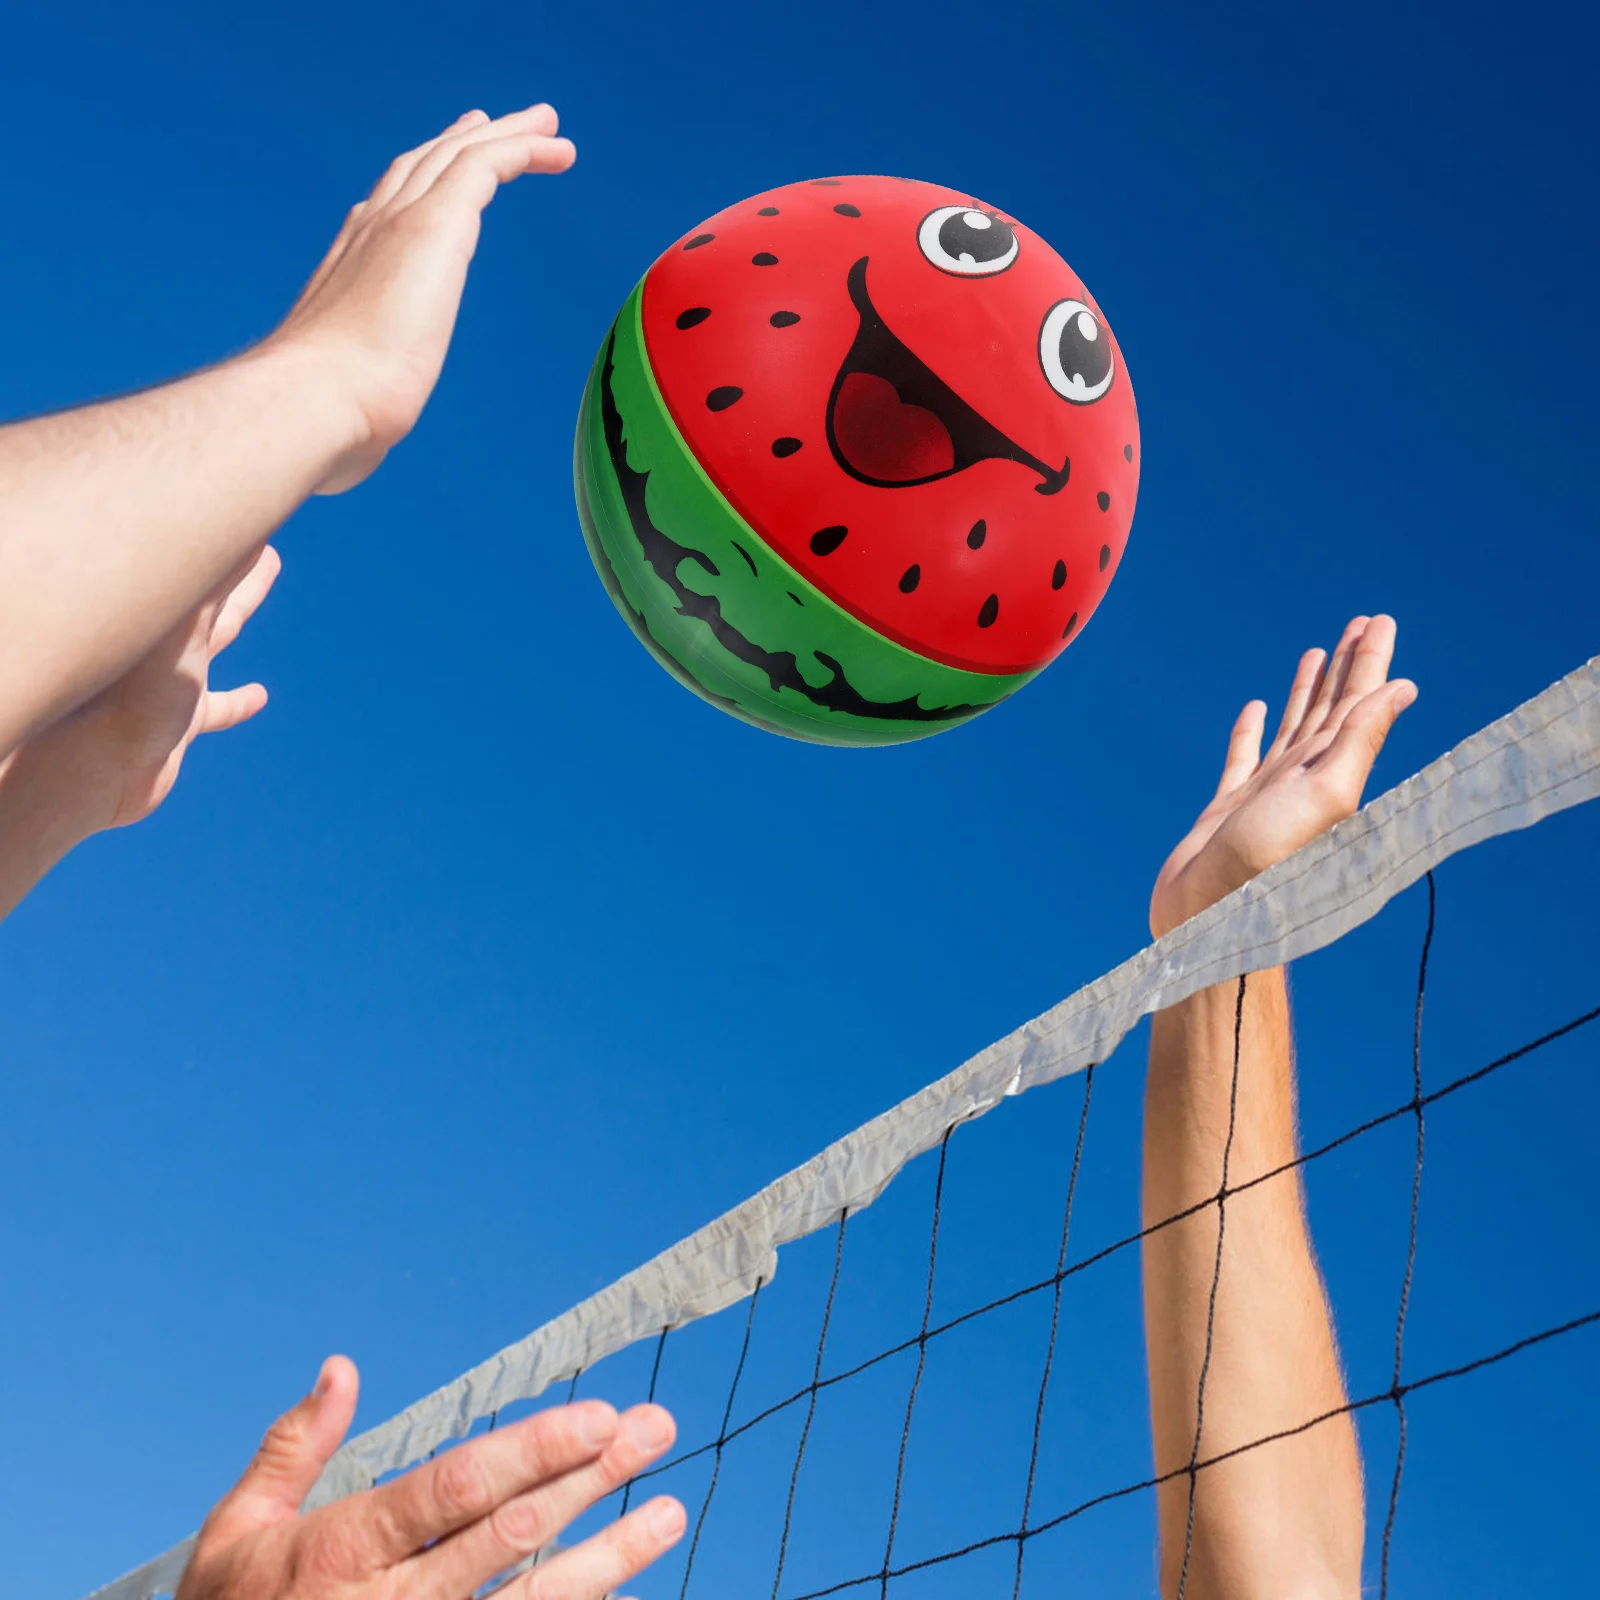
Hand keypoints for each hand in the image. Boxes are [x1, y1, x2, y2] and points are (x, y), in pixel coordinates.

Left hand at [1, 544, 279, 837]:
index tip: (261, 526)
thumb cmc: (129, 697)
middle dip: (238, 572)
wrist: (92, 766)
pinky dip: (237, 702)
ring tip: (255, 600)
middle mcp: (167, 643)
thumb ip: (209, 587)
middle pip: (212, 597)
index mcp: (171, 618)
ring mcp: (172, 683)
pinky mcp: (179, 724)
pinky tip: (257, 698)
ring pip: (214, 642)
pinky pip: (216, 709)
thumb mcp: (180, 631)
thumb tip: (240, 537)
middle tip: (265, 549)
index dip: (238, 551)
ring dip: (236, 618)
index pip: (210, 572)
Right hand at [177, 1358, 684, 1599]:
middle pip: (511, 1534)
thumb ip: (295, 1447)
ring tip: (670, 1516)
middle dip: (592, 1478)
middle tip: (658, 1430)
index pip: (458, 1487)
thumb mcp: (236, 1532)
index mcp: (343, 1548)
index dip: (535, 1451)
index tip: (601, 1416)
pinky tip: (624, 1595)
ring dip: (610, 1558)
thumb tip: (341, 1366)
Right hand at [265, 106, 576, 493]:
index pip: (386, 216)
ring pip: (459, 156)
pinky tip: (557, 148)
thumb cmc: (320, 426)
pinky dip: (521, 148)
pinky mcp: (433, 225)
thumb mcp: (345, 416)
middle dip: (458, 145)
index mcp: (348, 274)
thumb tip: (343, 462)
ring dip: (504, 135)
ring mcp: (398, 224)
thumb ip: (352, 419)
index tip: (440, 181)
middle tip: (491, 125)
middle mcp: (369, 235)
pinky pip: (486, 166)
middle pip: (422, 170)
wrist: (312, 405)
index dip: (415, 191)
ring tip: (546, 126)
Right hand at [1149, 614, 1416, 938]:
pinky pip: (1243, 757)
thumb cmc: (1263, 866)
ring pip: (1294, 728)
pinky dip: (1251, 731)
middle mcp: (1304, 779)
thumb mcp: (1324, 798)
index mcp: (1329, 773)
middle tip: (1362, 622)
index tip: (1379, 620)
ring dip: (1308, 690)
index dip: (1371, 662)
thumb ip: (1361, 742)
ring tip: (1318, 653)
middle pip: (1332, 709)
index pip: (1359, 704)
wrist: (1205, 918)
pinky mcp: (1228, 807)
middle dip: (1349, 666)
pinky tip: (1257, 709)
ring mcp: (1267, 793)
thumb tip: (1403, 689)